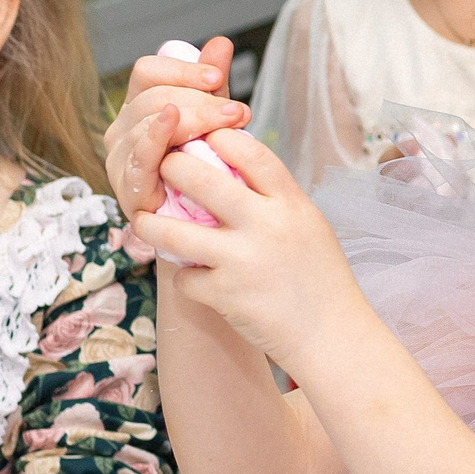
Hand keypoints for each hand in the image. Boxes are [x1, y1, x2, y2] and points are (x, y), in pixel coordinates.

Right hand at [104, 34, 247, 218]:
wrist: (203, 225)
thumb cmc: (204, 169)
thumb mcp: (212, 120)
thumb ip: (211, 84)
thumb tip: (221, 42)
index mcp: (138, 107)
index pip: (147, 72)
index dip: (182, 70)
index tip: (218, 78)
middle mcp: (121, 129)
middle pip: (153, 97)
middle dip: (199, 100)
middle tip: (238, 111)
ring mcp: (120, 159)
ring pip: (149, 121)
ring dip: (195, 118)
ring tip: (231, 121)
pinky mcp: (128, 189)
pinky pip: (139, 155)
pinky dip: (156, 136)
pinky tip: (174, 122)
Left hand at [130, 127, 370, 373]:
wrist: (331, 336)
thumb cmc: (321, 278)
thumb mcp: (309, 224)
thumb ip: (274, 197)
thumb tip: (231, 167)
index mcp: (290, 203)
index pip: (248, 150)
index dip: (218, 137)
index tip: (201, 139)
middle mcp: (266, 225)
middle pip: (201, 179)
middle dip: (171, 167)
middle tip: (161, 169)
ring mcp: (243, 260)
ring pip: (175, 232)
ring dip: (151, 224)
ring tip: (142, 220)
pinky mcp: (225, 295)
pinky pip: (185, 279)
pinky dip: (186, 279)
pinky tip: (196, 281)